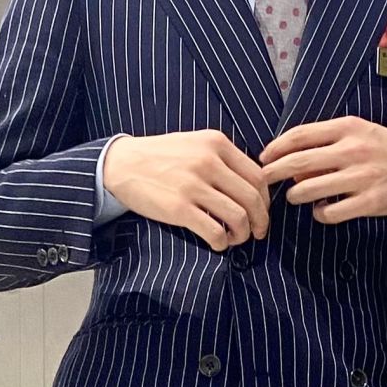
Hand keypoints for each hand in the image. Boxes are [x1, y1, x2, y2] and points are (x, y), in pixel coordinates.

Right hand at [103, 130, 271, 249]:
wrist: (121, 163)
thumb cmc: (159, 156)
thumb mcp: (195, 143)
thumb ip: (222, 158)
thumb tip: (251, 185)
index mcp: (216, 144)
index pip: (258, 176)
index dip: (265, 201)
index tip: (261, 213)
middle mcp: (208, 162)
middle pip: (252, 199)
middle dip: (260, 221)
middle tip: (256, 232)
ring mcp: (193, 185)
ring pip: (238, 217)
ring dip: (242, 234)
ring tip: (235, 238)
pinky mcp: (179, 208)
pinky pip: (214, 231)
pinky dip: (221, 242)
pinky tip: (217, 243)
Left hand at [260, 118, 386, 221]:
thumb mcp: (361, 133)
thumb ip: (328, 142)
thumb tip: (294, 162)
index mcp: (348, 128)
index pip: (301, 135)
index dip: (276, 147)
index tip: (264, 157)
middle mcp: (353, 150)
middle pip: (298, 163)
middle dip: (273, 173)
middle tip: (264, 180)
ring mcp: (361, 177)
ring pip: (308, 190)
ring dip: (294, 195)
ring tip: (295, 196)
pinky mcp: (369, 201)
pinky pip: (330, 212)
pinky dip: (319, 213)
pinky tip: (321, 210)